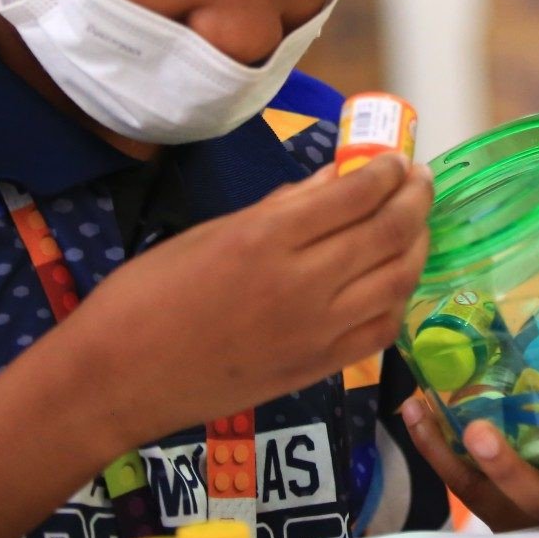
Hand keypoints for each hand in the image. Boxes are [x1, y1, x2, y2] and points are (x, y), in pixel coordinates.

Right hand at [69, 153, 432, 444]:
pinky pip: (382, 329)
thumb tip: (334, 179)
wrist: (118, 380)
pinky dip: (399, 297)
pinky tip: (397, 278)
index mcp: (267, 238)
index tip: (398, 157)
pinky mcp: (319, 368)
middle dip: (416, 197)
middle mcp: (303, 282)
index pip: (357, 193)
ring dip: (418, 243)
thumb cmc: (147, 297)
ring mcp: (317, 331)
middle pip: (389, 231)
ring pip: (398, 279)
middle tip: (420, 181)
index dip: (389, 169)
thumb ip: (281, 207)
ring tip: (417, 222)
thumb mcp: (210, 234)